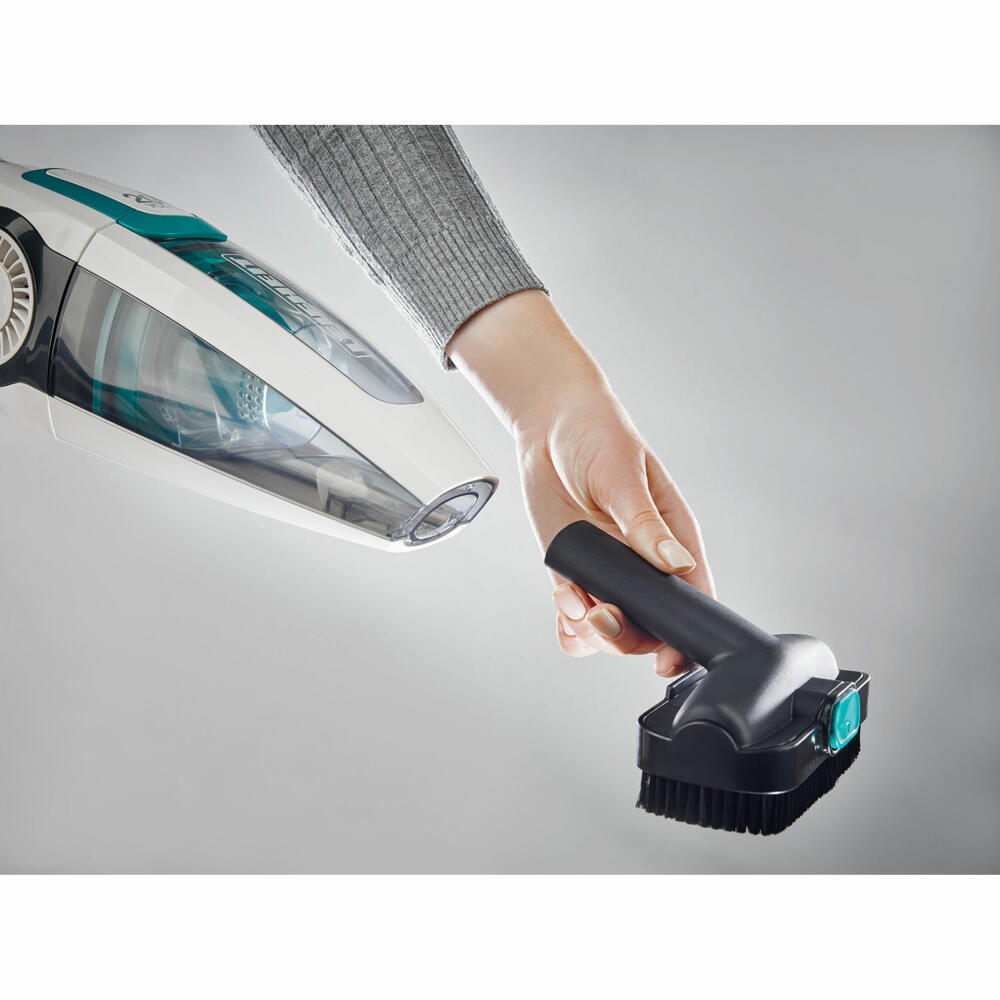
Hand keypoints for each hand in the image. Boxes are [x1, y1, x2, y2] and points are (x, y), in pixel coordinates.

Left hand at [448, 290, 714, 676]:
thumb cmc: (599, 436)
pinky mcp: (575, 570)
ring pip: (611, 628)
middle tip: (599, 618)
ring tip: (571, 600)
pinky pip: (576, 615)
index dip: (683, 636)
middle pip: (648, 626)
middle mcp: (643, 563)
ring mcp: (608, 571)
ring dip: (591, 630)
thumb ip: (644, 524)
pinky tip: (562, 604)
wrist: (551, 427)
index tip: (665, 659)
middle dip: (625, 636)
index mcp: (671, 539)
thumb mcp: (623, 476)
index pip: (690, 598)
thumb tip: (674, 564)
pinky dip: (568, 624)